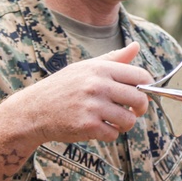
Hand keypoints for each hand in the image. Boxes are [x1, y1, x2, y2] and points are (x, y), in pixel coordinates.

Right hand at [6, 41, 153, 145]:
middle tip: (132, 112)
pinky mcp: (87, 126)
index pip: (141, 76)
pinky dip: (109, 134)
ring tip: (113, 121)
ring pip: (129, 120)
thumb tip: (136, 46)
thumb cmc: (63, 87)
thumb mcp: (85, 67)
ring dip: (125, 124)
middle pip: (140, 99)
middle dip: (140, 109)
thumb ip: (113, 59)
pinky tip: (99, 128)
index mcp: (101, 69)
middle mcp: (98, 85)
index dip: (147, 88)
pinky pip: (113, 134)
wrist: (34, 110)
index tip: (142, 95)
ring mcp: (92, 106)